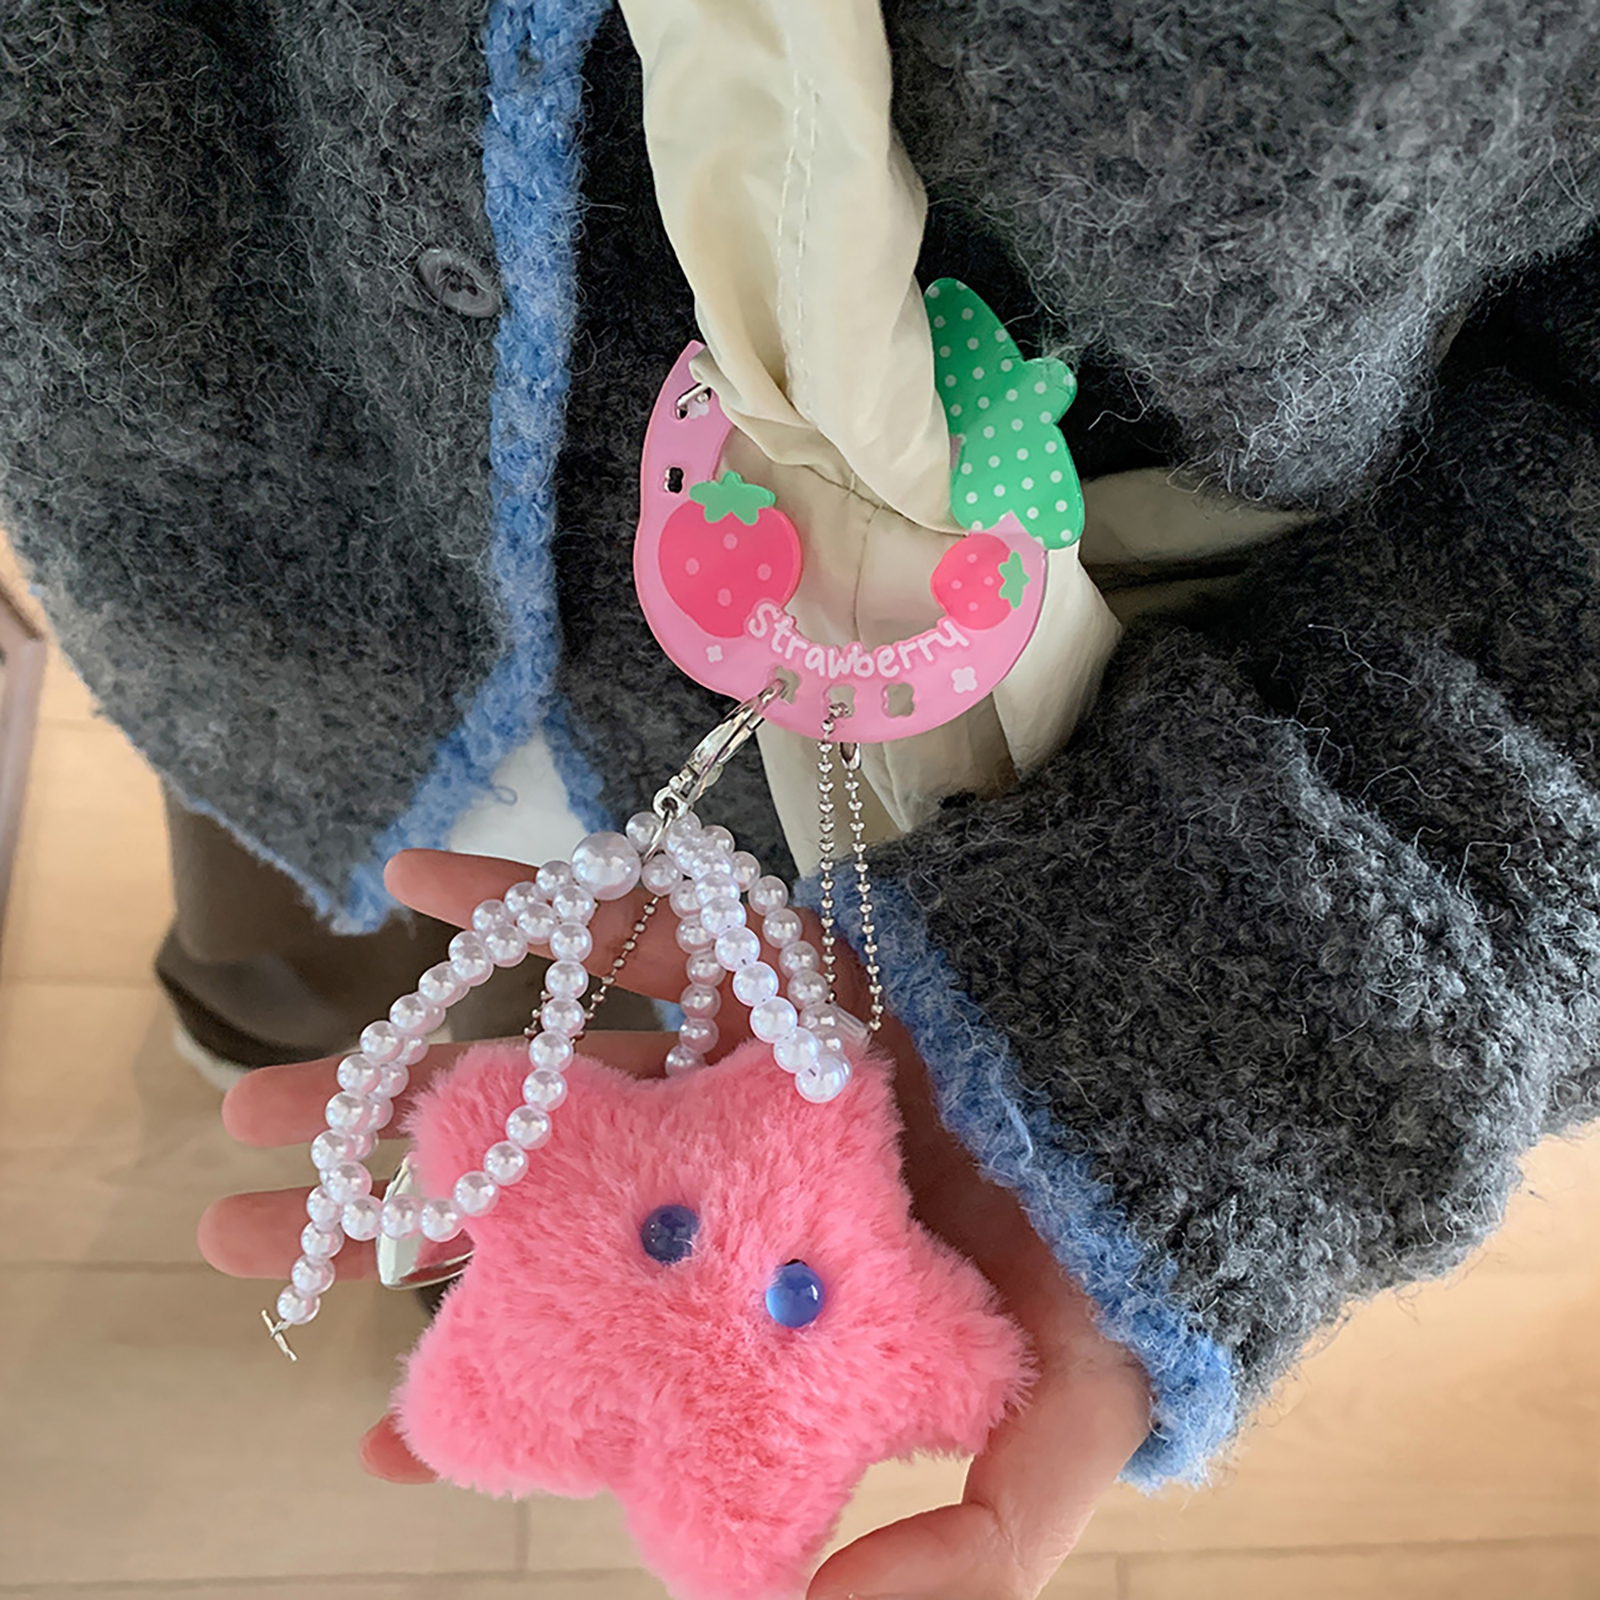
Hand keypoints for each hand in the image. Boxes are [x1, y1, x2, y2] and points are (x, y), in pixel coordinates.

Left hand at [200, 849, 1150, 1599]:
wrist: (1196, 1086)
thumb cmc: (1132, 1269)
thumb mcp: (1047, 1444)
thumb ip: (947, 1561)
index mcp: (780, 1290)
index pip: (611, 1357)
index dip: (493, 1401)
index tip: (370, 1431)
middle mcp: (745, 1177)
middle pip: (539, 1201)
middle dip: (384, 1217)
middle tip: (232, 1233)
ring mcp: (749, 1059)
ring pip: (551, 1062)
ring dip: (404, 1067)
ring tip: (256, 1093)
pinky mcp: (774, 947)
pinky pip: (638, 914)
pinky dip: (524, 895)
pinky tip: (409, 878)